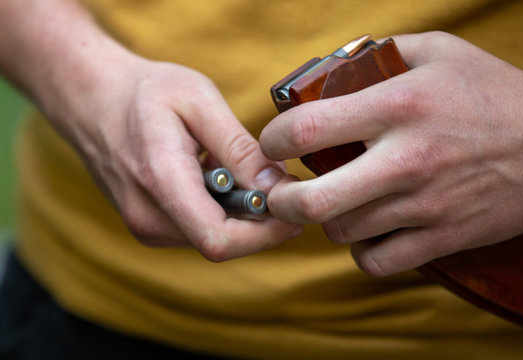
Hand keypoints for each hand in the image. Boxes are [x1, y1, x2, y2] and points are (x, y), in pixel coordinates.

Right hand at [69, 56, 302, 259]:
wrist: (92, 100)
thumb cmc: (145, 92)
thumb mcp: (198, 101)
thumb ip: (238, 147)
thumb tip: (276, 187)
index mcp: (160, 182)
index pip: (220, 239)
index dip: (265, 235)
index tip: (291, 210)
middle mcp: (147, 217)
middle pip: (223, 244)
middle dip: (260, 222)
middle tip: (276, 182)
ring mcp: (145, 226)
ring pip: (213, 239)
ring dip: (241, 215)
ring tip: (237, 170)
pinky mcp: (149, 226)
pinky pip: (198, 231)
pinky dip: (221, 212)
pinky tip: (216, 178)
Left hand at [260, 32, 522, 275]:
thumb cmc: (490, 93)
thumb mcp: (438, 51)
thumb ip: (379, 54)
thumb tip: (330, 70)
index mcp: (397, 105)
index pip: (306, 129)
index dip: (273, 140)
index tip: (274, 144)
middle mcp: (406, 158)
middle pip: (312, 200)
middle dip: (280, 201)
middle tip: (280, 192)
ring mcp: (425, 204)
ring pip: (341, 231)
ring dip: (326, 219)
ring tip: (335, 203)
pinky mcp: (443, 237)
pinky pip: (377, 262)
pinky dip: (361, 251)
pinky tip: (368, 230)